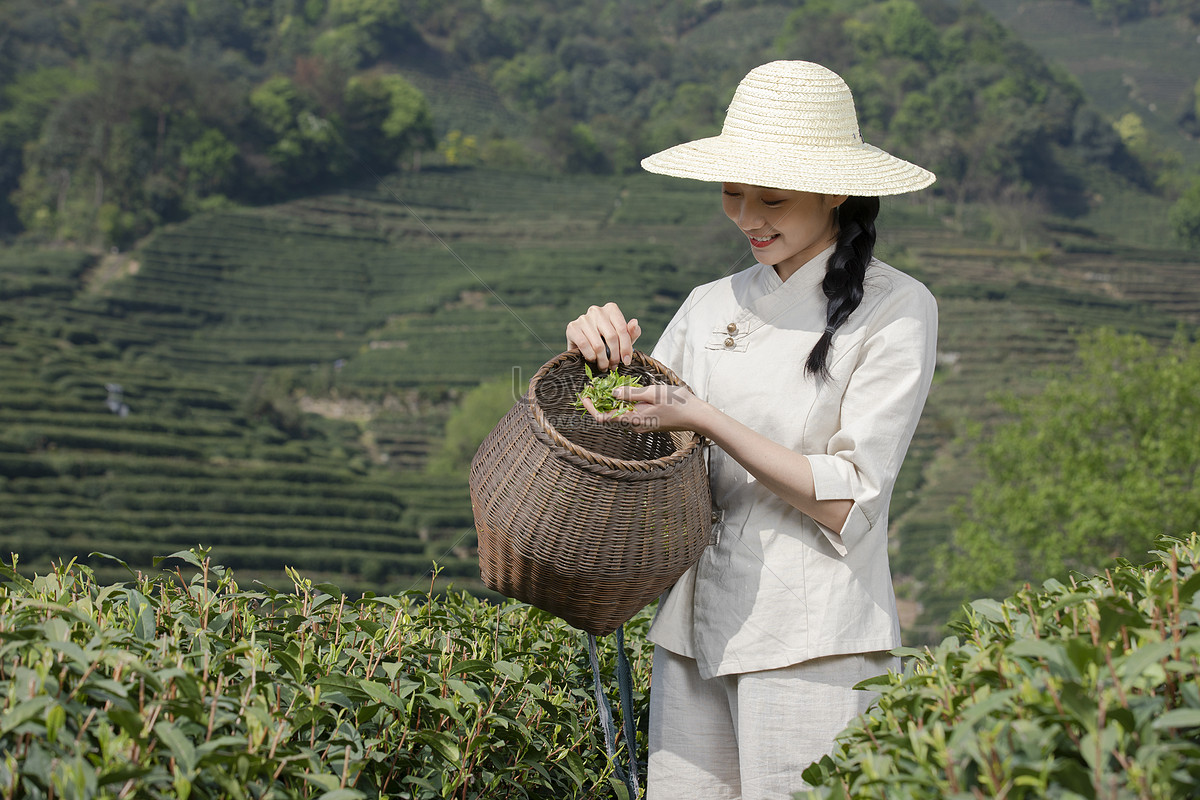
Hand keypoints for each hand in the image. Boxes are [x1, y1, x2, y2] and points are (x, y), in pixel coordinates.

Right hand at [565, 302, 641, 370]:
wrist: (581, 344)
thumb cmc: (605, 340)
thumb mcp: (621, 338)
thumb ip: (631, 333)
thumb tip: (635, 322)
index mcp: (611, 309)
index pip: (622, 329)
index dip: (626, 348)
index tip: (627, 361)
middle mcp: (597, 311)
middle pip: (612, 337)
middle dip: (614, 356)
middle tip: (614, 366)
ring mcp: (583, 318)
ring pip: (598, 345)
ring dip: (603, 360)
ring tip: (604, 366)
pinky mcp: (572, 327)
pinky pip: (585, 346)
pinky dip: (591, 356)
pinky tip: (592, 359)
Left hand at [580, 383, 710, 433]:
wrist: (697, 416)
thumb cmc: (677, 403)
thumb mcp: (652, 393)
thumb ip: (631, 394)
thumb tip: (612, 393)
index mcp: (634, 419)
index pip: (604, 418)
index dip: (591, 408)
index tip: (584, 396)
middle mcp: (635, 425)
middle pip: (610, 416)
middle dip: (600, 402)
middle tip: (594, 386)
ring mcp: (642, 425)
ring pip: (620, 414)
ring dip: (612, 402)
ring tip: (608, 386)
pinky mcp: (648, 422)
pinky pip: (630, 413)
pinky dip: (624, 403)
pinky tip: (625, 392)